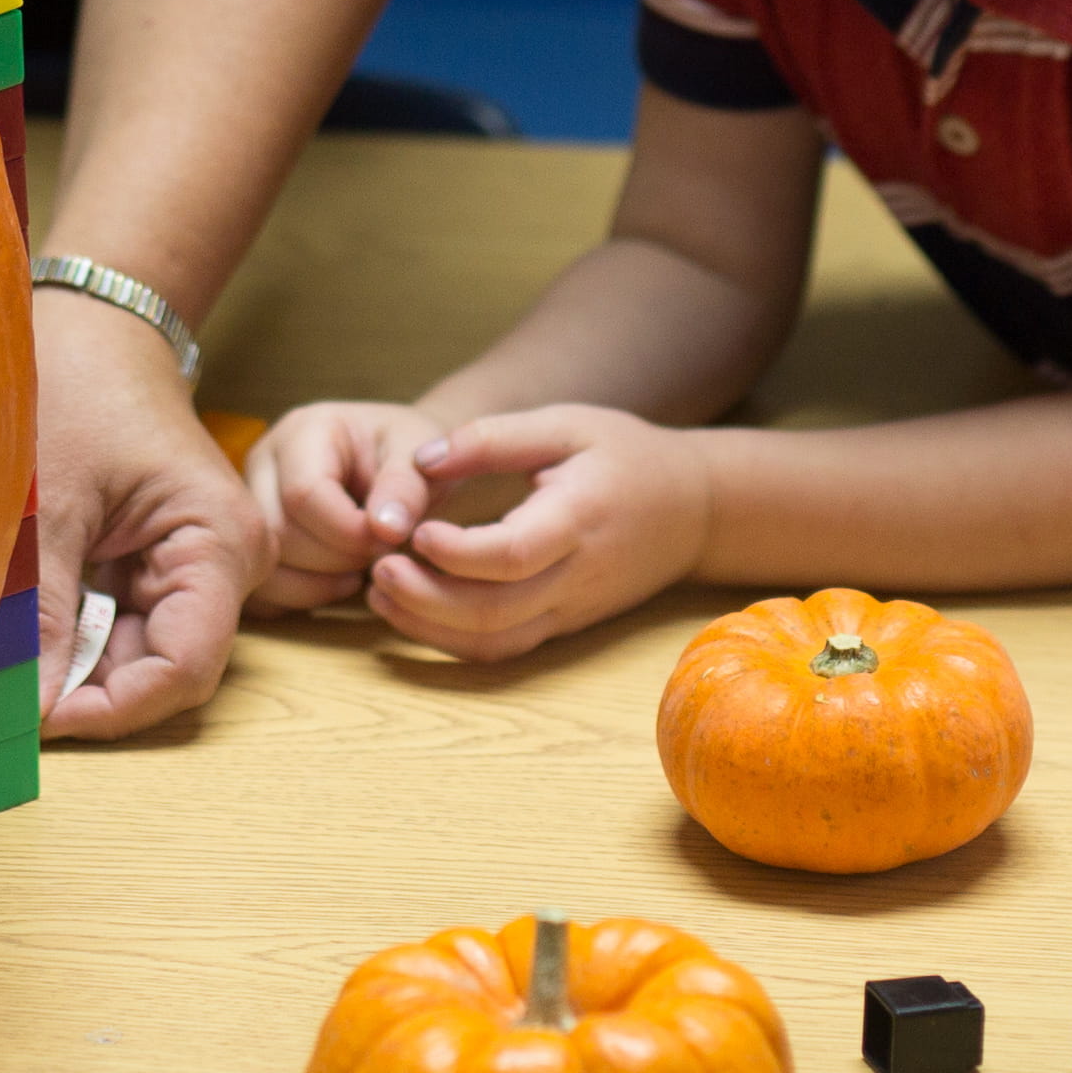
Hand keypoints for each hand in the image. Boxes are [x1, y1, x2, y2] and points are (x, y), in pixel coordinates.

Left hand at [33, 285, 262, 735]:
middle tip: (5, 701)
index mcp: (220, 542)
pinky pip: (121, 625)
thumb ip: (46, 613)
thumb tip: (28, 713)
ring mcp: (194, 564)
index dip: (112, 707)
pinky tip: (23, 633)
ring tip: (5, 661)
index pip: (184, 666)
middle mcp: (225, 563)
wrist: (89, 323)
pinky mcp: (158, 562)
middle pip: (164, 668)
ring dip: (74, 666)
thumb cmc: (75, 387)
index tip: (35, 721)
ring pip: (137, 654)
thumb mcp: (50, 506)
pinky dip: (72, 638)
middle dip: (88, 691)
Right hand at [242, 399, 439, 608]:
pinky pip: (258, 586)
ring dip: (314, 586)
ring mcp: (252, 501)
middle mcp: (265, 462)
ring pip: (262, 564)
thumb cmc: (408, 454)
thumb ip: (407, 487)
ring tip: (357, 574)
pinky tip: (334, 585)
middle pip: (276, 531)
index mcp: (304, 430)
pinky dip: (297, 598)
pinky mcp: (253, 537)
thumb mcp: (419, 456)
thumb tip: (386, 527)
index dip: (347, 531)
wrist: (396, 461)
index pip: (303, 493)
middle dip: (333, 560)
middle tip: (375, 557)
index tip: (388, 539)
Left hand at [359, 403, 712, 663]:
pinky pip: (505, 648)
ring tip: (380, 594)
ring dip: (430, 627)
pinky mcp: (564, 626)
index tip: (415, 530)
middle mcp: (576, 577)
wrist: (694, 509)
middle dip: (426, 599)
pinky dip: (453, 640)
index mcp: (578, 519)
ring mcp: (571, 610)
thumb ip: (492, 438)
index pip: (512, 554)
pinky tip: (414, 613)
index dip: (456, 552)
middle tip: (377, 570)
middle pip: (495, 611)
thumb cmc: (625, 456)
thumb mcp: (566, 424)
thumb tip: (420, 459)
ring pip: (496, 641)